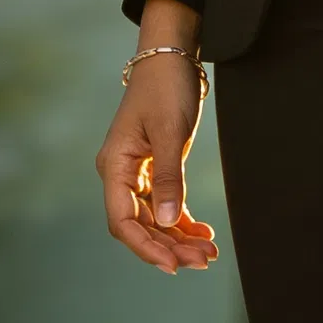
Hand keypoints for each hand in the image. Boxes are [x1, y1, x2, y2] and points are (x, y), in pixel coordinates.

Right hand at [96, 1, 217, 277]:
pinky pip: (165, 204)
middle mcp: (121, 174)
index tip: (173, 265)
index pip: (122, 220)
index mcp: (114, 166)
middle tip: (204, 260)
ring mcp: (137, 173)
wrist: (171, 57)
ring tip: (208, 252)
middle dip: (170, 246)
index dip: (146, 247)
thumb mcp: (170, 132)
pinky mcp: (155, 168)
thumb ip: (169, 178)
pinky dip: (182, 220)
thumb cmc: (166, 88)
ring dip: (179, 237)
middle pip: (140, 224)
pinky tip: (203, 233)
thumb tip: (169, 224)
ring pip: (154, 218)